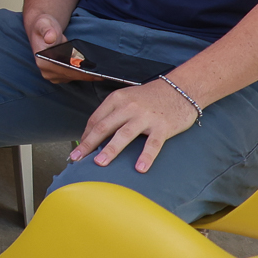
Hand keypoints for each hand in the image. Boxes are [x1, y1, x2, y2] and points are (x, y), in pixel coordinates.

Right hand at [27, 11, 102, 82]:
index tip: (98, 72)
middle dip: (88, 74)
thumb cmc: (44, 26)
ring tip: (103, 71)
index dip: (83, 72)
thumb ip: (47, 29)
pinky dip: (83, 73)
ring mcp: (53, 75)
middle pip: (73, 76)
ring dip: (87, 74)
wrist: (42, 30)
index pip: (67, 70)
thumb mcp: (44, 23)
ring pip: (74, 77)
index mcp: (43, 62)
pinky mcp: (59, 76)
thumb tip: (50, 38)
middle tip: (106, 73)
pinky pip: (74, 77)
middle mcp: (47, 72)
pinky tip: (94, 69)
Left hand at [70, 79, 199, 172]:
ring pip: (124, 135)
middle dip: (88, 144)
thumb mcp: (128, 99)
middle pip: (104, 127)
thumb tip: (96, 134)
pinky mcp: (163, 127)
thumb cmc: (151, 97)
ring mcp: (145, 117)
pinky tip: (140, 168)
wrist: (181, 89)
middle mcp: (128, 106)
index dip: (85, 135)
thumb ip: (114, 113)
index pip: (95, 119)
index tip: (79, 149)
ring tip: (99, 163)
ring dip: (110, 150)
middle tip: (76, 158)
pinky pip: (153, 144)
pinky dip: (146, 156)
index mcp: (117, 99)